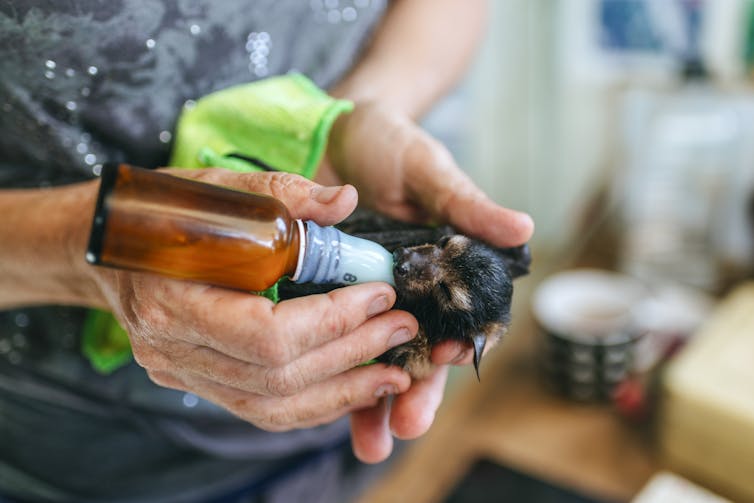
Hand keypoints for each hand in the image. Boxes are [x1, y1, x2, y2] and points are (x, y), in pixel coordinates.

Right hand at [86, 168, 419, 431]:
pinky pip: (262, 408)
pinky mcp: (199, 380)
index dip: (333, 320)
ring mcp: (183, 371)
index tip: (380, 295)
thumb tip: (345, 201)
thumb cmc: (163, 210)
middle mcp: (172, 349)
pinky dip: (313, 402)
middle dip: (352, 354)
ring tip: (393, 374)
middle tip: (402, 328)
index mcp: (173, 298)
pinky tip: (352, 385)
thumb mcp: (218, 187)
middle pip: (278, 376)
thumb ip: (281, 193)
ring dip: (341, 391)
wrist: (107, 246)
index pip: (268, 334)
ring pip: (273, 406)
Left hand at [321, 102, 534, 461]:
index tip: (446, 364)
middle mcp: (404, 293)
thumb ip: (468, 205)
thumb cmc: (393, 147)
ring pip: (370, 358)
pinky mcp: (320, 295)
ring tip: (370, 442)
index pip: (458, 321)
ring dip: (368, 402)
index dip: (456, 348)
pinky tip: (316, 401)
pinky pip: (324, 338)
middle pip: (413, 354)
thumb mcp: (430, 173)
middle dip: (411, 393)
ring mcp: (361, 298)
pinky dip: (322, 370)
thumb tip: (524, 227)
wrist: (335, 131)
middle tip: (404, 428)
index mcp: (442, 271)